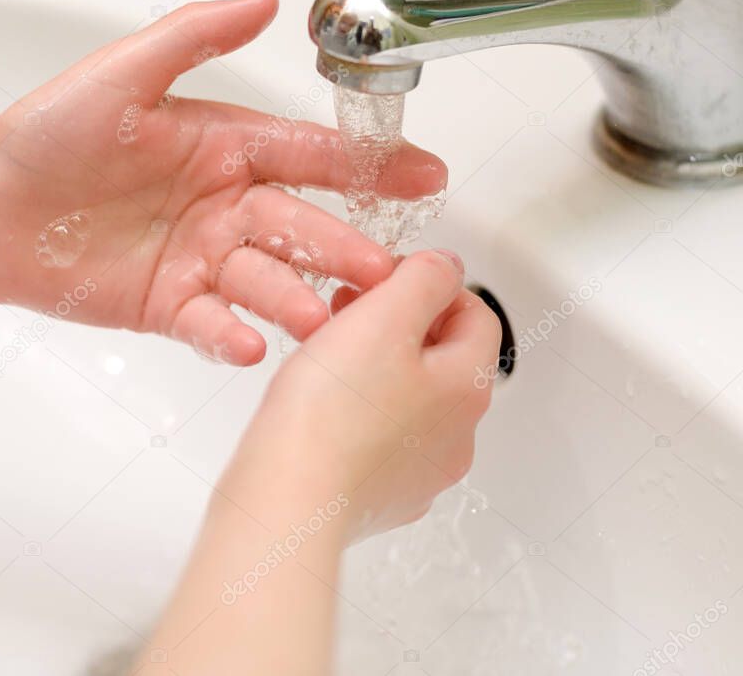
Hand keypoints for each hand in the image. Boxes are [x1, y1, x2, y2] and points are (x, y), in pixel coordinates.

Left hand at [0, 0, 445, 364]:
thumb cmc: (48, 132)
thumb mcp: (124, 72)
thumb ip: (196, 36)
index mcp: (225, 145)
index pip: (310, 154)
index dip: (368, 165)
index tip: (426, 174)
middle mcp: (223, 203)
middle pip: (299, 226)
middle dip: (344, 247)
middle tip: (386, 270)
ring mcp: (199, 257)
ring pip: (265, 281)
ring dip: (298, 299)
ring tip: (325, 319)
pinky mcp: (168, 304)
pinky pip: (211, 323)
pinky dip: (231, 335)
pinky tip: (250, 345)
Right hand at [220, 249, 499, 537]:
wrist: (287, 499)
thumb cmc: (331, 412)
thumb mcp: (383, 317)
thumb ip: (424, 280)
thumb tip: (447, 266)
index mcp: (466, 389)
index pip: (476, 316)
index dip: (433, 284)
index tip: (388, 276)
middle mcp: (455, 437)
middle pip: (441, 358)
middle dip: (398, 322)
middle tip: (350, 307)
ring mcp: (418, 473)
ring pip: (409, 397)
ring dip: (376, 363)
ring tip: (328, 350)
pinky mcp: (379, 496)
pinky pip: (379, 437)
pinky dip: (358, 409)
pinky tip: (322, 402)